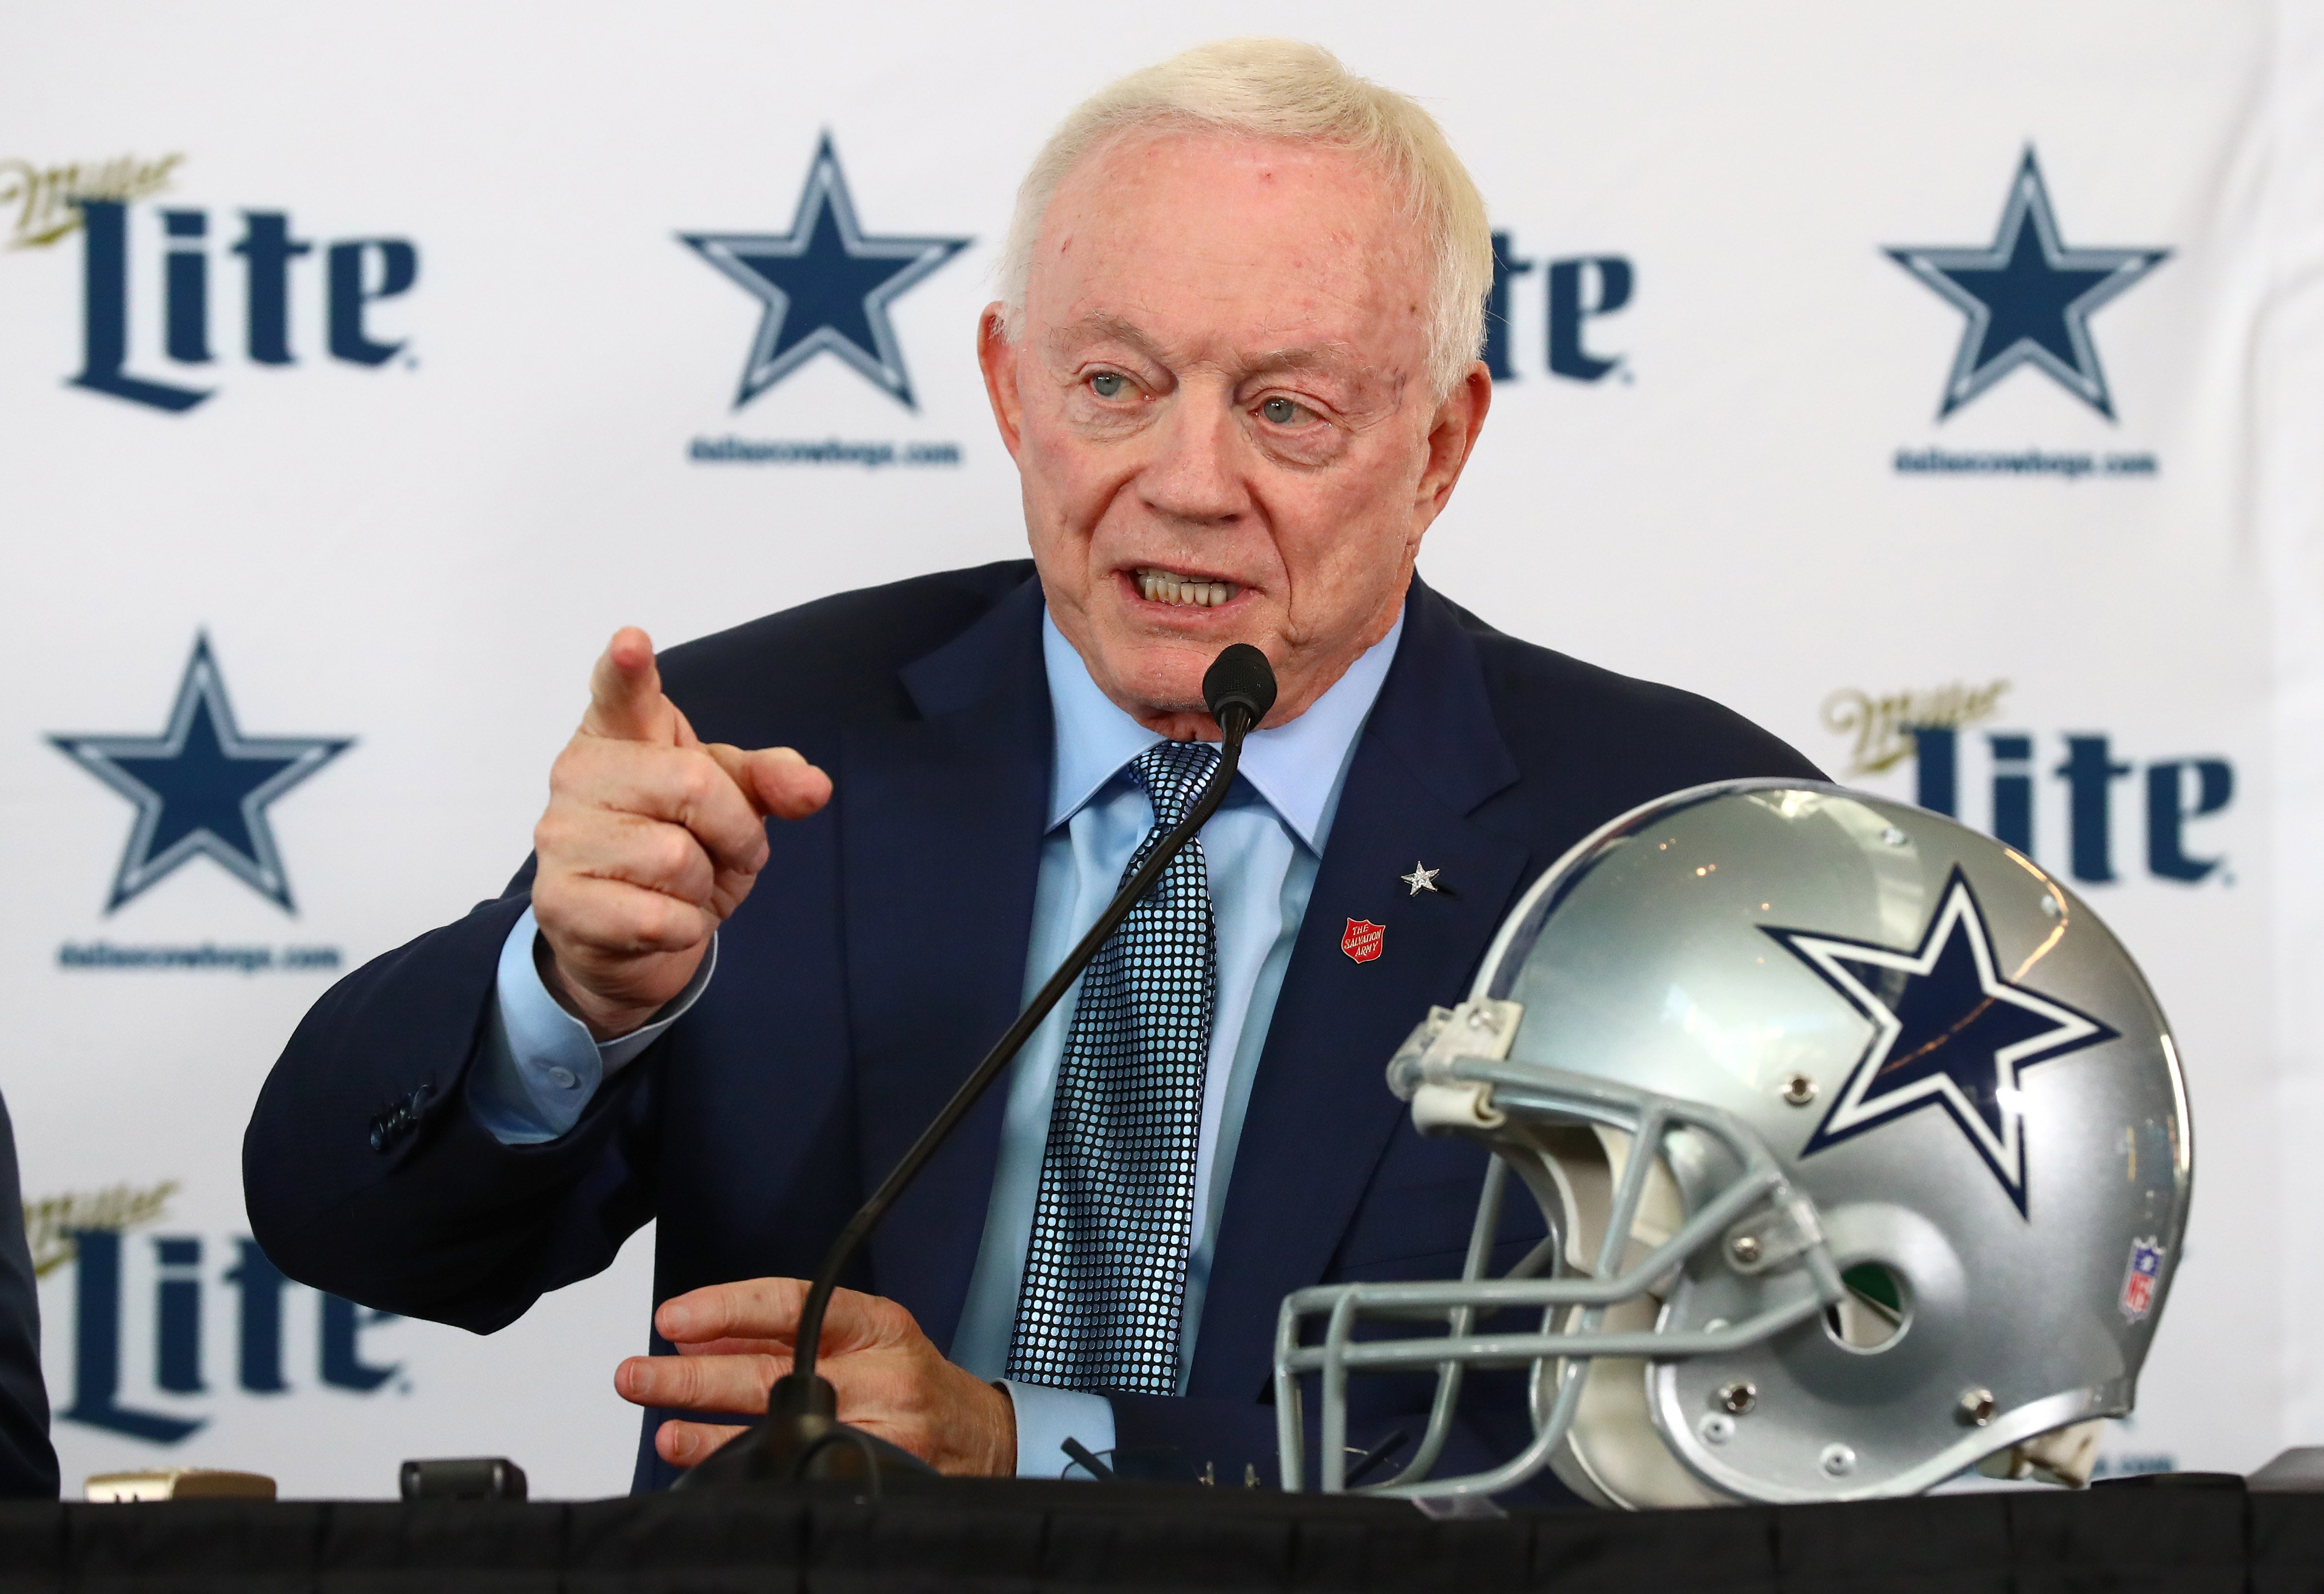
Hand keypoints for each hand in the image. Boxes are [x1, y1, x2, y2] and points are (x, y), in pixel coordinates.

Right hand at [531, 628, 831, 1036]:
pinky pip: (656, 917)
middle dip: (737, 830)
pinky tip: (662, 922)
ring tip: (683, 888)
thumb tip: (814, 787)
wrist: (633, 936)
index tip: (633, 641)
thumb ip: (772, 781)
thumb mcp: (736, 805)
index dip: (627, 667)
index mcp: (622, 732)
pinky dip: (683, 928)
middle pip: (694, 785)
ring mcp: (561, 837)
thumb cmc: (683, 847)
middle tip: (729, 851)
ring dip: (704, 886)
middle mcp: (579, 773)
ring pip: (677, 858)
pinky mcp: (559, 901)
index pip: (621, 691)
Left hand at [613, 1278, 1016, 1475]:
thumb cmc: (913, 1380)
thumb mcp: (863, 1336)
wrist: (986, 1438)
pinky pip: (800, 1474)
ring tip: (660, 1428)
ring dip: (709, 1434)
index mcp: (876, 1324)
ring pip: (781, 1431)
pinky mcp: (881, 1478)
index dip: (729, 1308)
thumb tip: (695, 1334)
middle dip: (696, 1376)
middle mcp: (882, 1375)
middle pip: (775, 1372)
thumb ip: (782, 1333)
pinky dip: (747, 1472)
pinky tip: (707, 1469)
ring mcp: (884, 1432)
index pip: (793, 1304)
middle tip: (638, 1374)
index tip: (674, 1317)